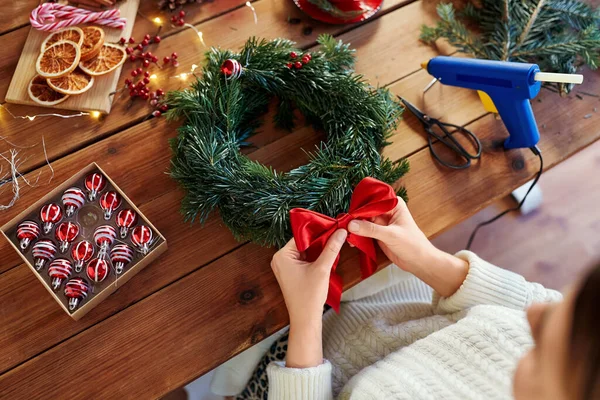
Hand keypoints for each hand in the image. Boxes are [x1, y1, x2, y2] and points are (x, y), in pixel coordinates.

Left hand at [271, 230, 346, 367]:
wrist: (305, 319)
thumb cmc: (309, 296)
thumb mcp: (322, 268)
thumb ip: (331, 248)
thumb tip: (341, 231)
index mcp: (282, 255)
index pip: (302, 235)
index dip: (318, 230)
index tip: (334, 225)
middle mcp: (280, 259)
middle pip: (304, 242)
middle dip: (320, 240)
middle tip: (337, 233)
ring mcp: (285, 266)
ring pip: (306, 250)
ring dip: (319, 249)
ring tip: (335, 243)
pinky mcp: (291, 273)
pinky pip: (304, 259)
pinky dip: (316, 257)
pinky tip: (328, 256)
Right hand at [347, 197, 467, 296]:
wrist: (419, 262)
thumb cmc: (412, 245)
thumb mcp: (391, 235)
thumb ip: (370, 229)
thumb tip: (352, 224)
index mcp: (393, 205)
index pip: (373, 201)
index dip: (360, 206)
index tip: (349, 214)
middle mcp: (386, 211)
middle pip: (366, 210)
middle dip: (355, 218)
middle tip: (343, 224)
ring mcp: (382, 223)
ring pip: (363, 221)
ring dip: (355, 227)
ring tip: (345, 233)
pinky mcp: (378, 233)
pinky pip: (364, 231)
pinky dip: (357, 235)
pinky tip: (351, 240)